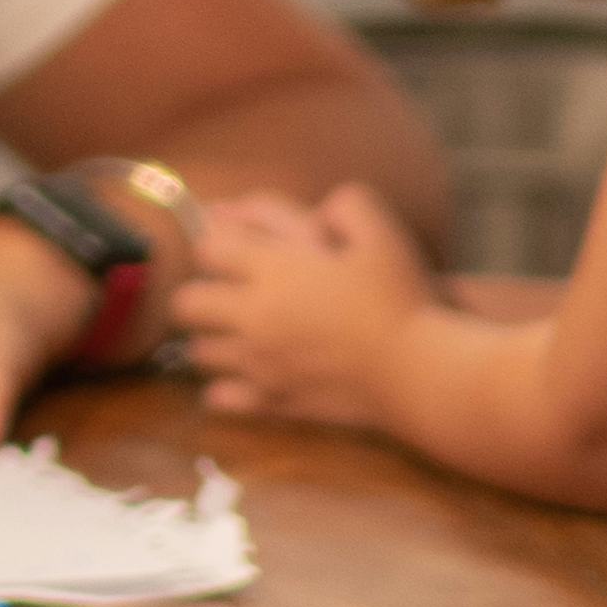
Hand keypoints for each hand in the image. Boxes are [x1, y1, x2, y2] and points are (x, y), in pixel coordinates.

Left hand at [172, 181, 439, 426]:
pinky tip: (244, 377)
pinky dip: (223, 389)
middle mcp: (254, 317)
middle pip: (186, 304)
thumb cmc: (402, 300)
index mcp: (274, 271)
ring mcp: (260, 364)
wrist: (420, 373)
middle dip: (199, 294)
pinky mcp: (274, 401)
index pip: (208, 248)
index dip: (218, 242)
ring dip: (210, 340)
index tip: (237, 246)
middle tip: (224, 293)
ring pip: (198, 353)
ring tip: (237, 334)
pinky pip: (222, 398)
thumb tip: (321, 208)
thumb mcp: (381, 234)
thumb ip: (347, 204)